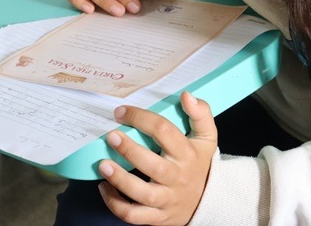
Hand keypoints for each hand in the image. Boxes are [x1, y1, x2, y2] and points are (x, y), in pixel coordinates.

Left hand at [97, 91, 216, 224]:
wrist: (207, 200)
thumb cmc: (199, 163)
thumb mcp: (206, 137)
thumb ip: (200, 113)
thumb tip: (186, 95)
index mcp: (187, 154)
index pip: (165, 132)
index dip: (141, 119)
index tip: (121, 112)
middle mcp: (177, 177)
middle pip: (153, 166)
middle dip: (130, 150)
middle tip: (111, 136)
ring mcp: (166, 199)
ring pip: (141, 194)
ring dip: (119, 180)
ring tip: (102, 164)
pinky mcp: (156, 216)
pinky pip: (133, 215)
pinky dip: (115, 204)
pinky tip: (104, 187)